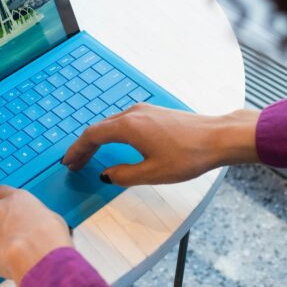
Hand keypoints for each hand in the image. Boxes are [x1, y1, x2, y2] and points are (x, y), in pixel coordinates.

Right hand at [62, 104, 259, 185]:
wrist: (218, 138)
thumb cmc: (189, 156)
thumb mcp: (152, 173)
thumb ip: (124, 175)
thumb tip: (106, 175)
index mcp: (128, 127)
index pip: (91, 136)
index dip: (76, 151)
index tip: (68, 163)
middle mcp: (133, 114)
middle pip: (99, 128)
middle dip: (85, 147)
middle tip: (75, 164)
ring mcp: (145, 111)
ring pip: (112, 123)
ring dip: (99, 139)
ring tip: (92, 156)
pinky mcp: (156, 113)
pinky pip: (125, 122)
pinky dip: (113, 134)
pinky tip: (116, 145)